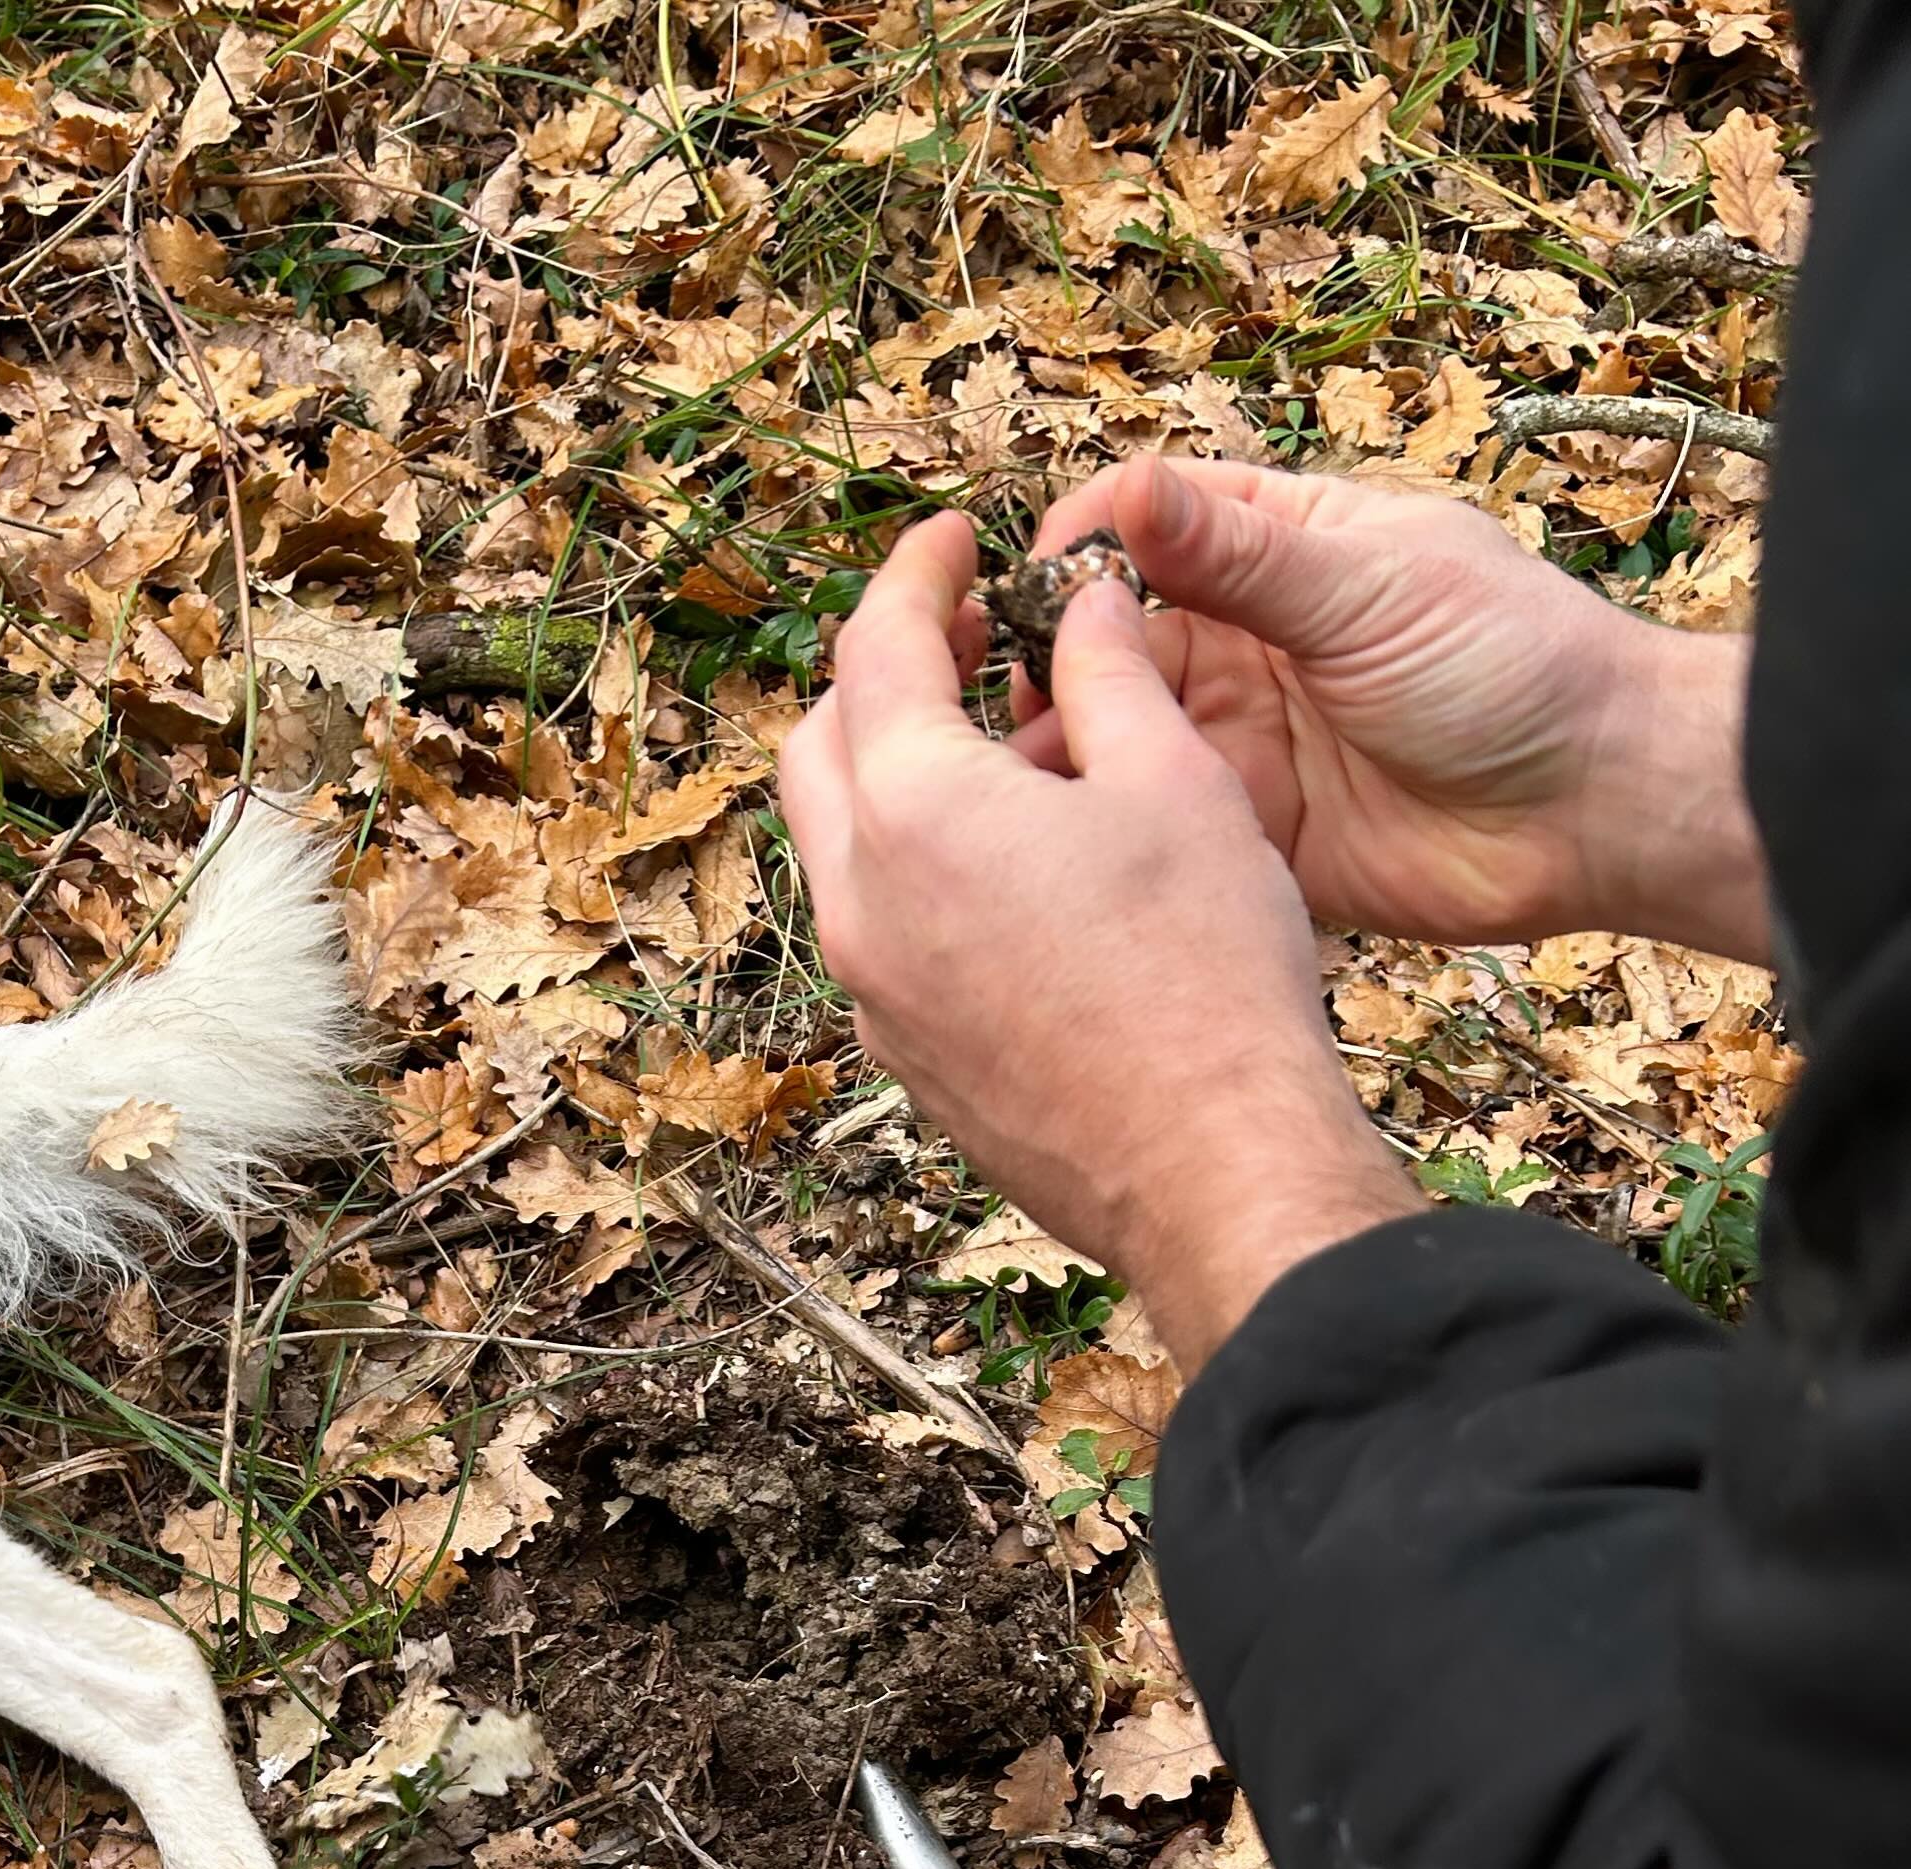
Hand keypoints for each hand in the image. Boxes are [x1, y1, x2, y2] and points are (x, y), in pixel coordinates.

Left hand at [782, 514, 1415, 1371]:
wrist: (1208, 1166)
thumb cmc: (1204, 973)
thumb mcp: (1173, 782)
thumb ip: (1108, 676)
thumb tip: (1083, 603)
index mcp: (912, 810)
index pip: (876, 647)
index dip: (915, 573)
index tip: (951, 539)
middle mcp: (859, 901)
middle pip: (822, 748)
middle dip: (881, 676)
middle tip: (966, 638)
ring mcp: (871, 991)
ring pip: (844, 848)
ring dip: (898, 778)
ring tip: (1007, 752)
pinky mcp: (904, 1056)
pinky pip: (880, 931)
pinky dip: (919, 869)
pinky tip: (1013, 868)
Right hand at [1010, 459, 1772, 963]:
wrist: (1592, 810)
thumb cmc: (1513, 666)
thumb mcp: (1371, 590)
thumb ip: (1243, 555)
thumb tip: (1133, 488)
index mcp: (1278, 554)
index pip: (1145, 524)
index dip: (1078, 546)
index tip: (1031, 585)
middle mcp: (1244, 643)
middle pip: (1107, 637)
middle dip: (1050, 659)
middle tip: (1008, 698)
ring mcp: (1240, 738)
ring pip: (1117, 731)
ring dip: (1067, 748)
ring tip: (1027, 774)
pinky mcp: (1245, 828)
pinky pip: (1156, 819)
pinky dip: (1110, 823)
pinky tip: (1069, 834)